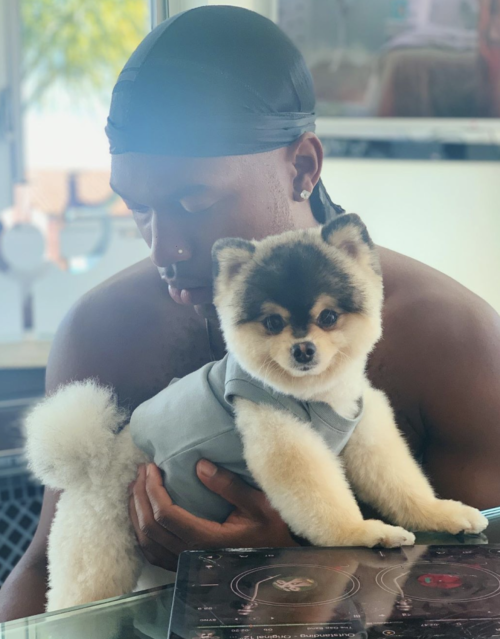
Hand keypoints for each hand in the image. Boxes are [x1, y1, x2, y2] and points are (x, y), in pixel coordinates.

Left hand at [129, 460, 297, 570]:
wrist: (280, 558)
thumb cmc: (272, 530)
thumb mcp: (258, 504)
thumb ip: (229, 485)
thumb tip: (199, 464)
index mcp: (206, 540)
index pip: (166, 515)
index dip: (152, 490)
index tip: (151, 467)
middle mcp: (190, 555)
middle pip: (150, 527)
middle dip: (140, 495)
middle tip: (141, 471)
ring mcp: (185, 564)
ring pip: (146, 543)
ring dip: (135, 513)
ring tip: (135, 487)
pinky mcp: (185, 566)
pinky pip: (152, 552)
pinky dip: (141, 532)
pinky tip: (141, 515)